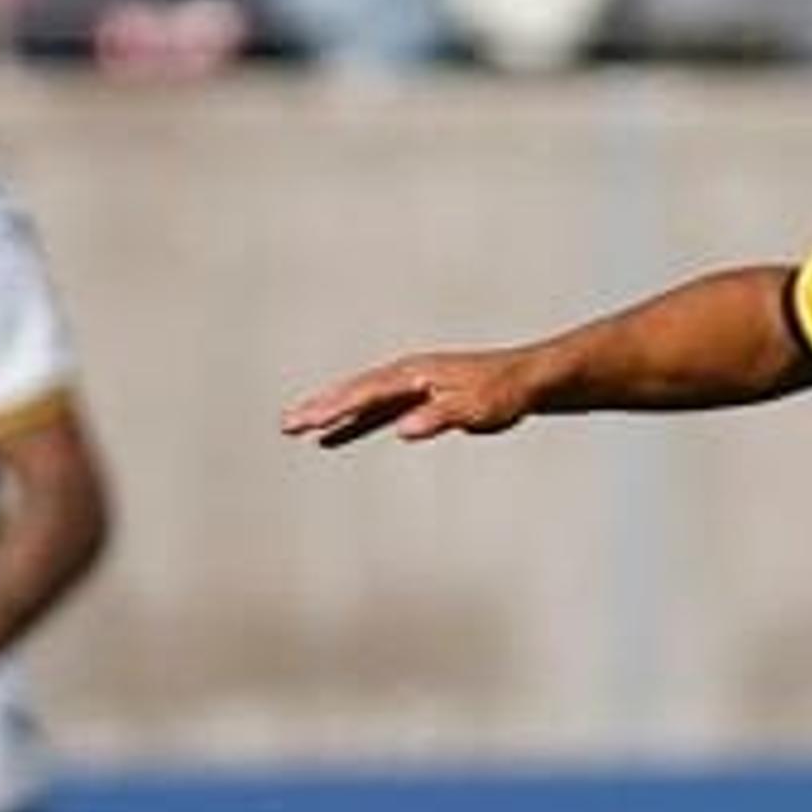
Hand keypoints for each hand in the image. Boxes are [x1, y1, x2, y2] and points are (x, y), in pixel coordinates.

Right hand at [279, 349, 538, 447]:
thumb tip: (402, 429)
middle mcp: (406, 375)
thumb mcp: (474, 409)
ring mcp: (409, 387)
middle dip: (319, 407)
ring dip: (329, 414)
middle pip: (354, 392)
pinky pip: (375, 413)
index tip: (308, 420)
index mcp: (415, 374)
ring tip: (295, 427)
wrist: (525, 380)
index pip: (367, 393)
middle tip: (286, 423)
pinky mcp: (415, 400)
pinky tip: (333, 437)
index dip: (336, 408)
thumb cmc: (503, 392)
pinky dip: (353, 424)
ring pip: (360, 401)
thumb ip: (438, 418)